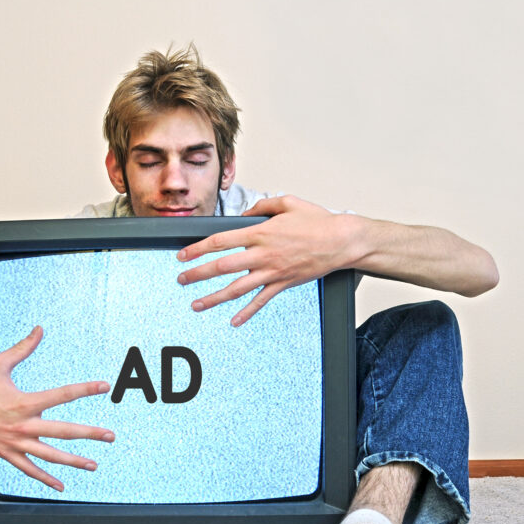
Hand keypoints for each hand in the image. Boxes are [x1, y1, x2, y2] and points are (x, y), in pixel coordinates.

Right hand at [0, 326, 114, 491]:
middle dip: (90, 434)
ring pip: (50, 455)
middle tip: (110, 436)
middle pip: (63, 431)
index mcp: (24, 402)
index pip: (62, 395)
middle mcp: (22, 425)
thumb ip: (23, 348)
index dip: (85, 389)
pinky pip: (29, 469)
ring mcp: (15, 442)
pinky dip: (45, 479)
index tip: (104, 387)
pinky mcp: (5, 453)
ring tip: (93, 464)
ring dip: (73, 461)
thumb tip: (39, 329)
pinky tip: (61, 485)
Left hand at [176, 195, 357, 325]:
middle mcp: (262, 254)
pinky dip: (246, 312)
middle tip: (181, 280)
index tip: (182, 254)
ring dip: (214, 298)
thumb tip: (244, 213)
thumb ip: (262, 206)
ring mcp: (272, 272)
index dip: (198, 248)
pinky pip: (261, 301)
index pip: (220, 241)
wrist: (342, 241)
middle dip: (198, 274)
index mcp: (260, 233)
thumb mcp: (288, 202)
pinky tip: (233, 321)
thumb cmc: (318, 221)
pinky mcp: (283, 284)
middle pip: (222, 266)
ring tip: (196, 305)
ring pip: (237, 288)